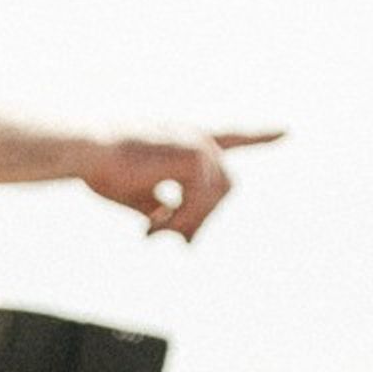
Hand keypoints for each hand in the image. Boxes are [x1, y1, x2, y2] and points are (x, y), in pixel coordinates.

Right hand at [85, 128, 283, 239]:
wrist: (86, 150)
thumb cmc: (101, 169)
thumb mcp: (138, 194)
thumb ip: (165, 208)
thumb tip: (182, 233)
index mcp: (185, 138)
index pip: (231, 137)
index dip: (258, 136)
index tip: (286, 131)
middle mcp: (197, 137)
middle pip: (224, 188)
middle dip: (202, 218)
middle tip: (172, 239)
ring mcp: (199, 146)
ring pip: (215, 198)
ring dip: (187, 223)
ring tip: (153, 233)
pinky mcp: (195, 158)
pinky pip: (200, 203)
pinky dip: (179, 221)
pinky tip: (154, 226)